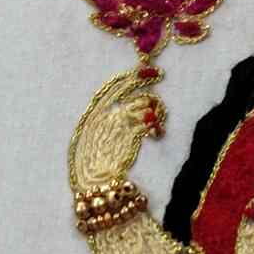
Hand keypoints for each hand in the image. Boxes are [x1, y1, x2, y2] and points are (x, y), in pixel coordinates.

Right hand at [70, 66, 165, 191]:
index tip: (146, 70)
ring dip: (155, 110)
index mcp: (95, 113)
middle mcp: (107, 113)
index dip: (132, 76)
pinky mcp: (132, 134)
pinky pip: (150, 121)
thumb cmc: (94, 166)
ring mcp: (120, 122)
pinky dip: (157, 125)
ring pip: (144, 103)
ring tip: (156, 125)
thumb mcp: (94, 139)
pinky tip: (157, 134)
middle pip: (131, 88)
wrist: (95, 184)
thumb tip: (129, 112)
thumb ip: (108, 122)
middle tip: (159, 74)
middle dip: (146, 79)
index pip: (115, 85)